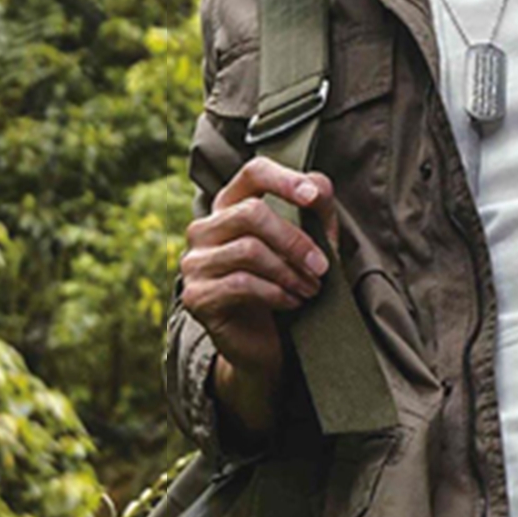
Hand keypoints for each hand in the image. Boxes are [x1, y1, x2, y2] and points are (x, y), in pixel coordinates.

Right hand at [178, 155, 338, 423]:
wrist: (266, 343)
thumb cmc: (286, 285)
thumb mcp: (308, 245)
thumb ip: (315, 211)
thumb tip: (317, 186)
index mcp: (230, 205)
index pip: (253, 173)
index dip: (284, 179)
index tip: (313, 198)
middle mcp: (205, 228)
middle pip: (252, 213)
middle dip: (295, 241)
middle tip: (322, 267)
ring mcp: (195, 262)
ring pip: (248, 250)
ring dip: (290, 272)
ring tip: (311, 289)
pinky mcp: (196, 296)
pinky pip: (241, 284)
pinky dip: (276, 293)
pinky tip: (293, 303)